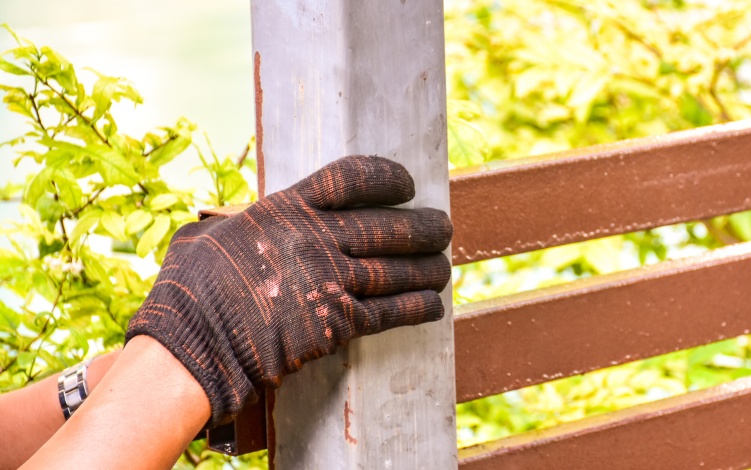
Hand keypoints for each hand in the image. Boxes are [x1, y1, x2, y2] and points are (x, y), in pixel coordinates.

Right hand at [126, 155, 451, 426]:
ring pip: (398, 270)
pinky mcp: (338, 323)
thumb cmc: (188, 293)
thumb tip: (236, 221)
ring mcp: (330, 281)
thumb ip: (234, 224)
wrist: (193, 348)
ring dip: (429, 269)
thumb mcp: (204, 237)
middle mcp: (315, 240)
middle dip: (424, 227)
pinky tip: (434, 305)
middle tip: (443, 228)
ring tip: (443, 267)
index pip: (352, 178)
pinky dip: (418, 307)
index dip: (387, 177)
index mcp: (285, 210)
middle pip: (389, 226)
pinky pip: (392, 312)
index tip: (406, 184)